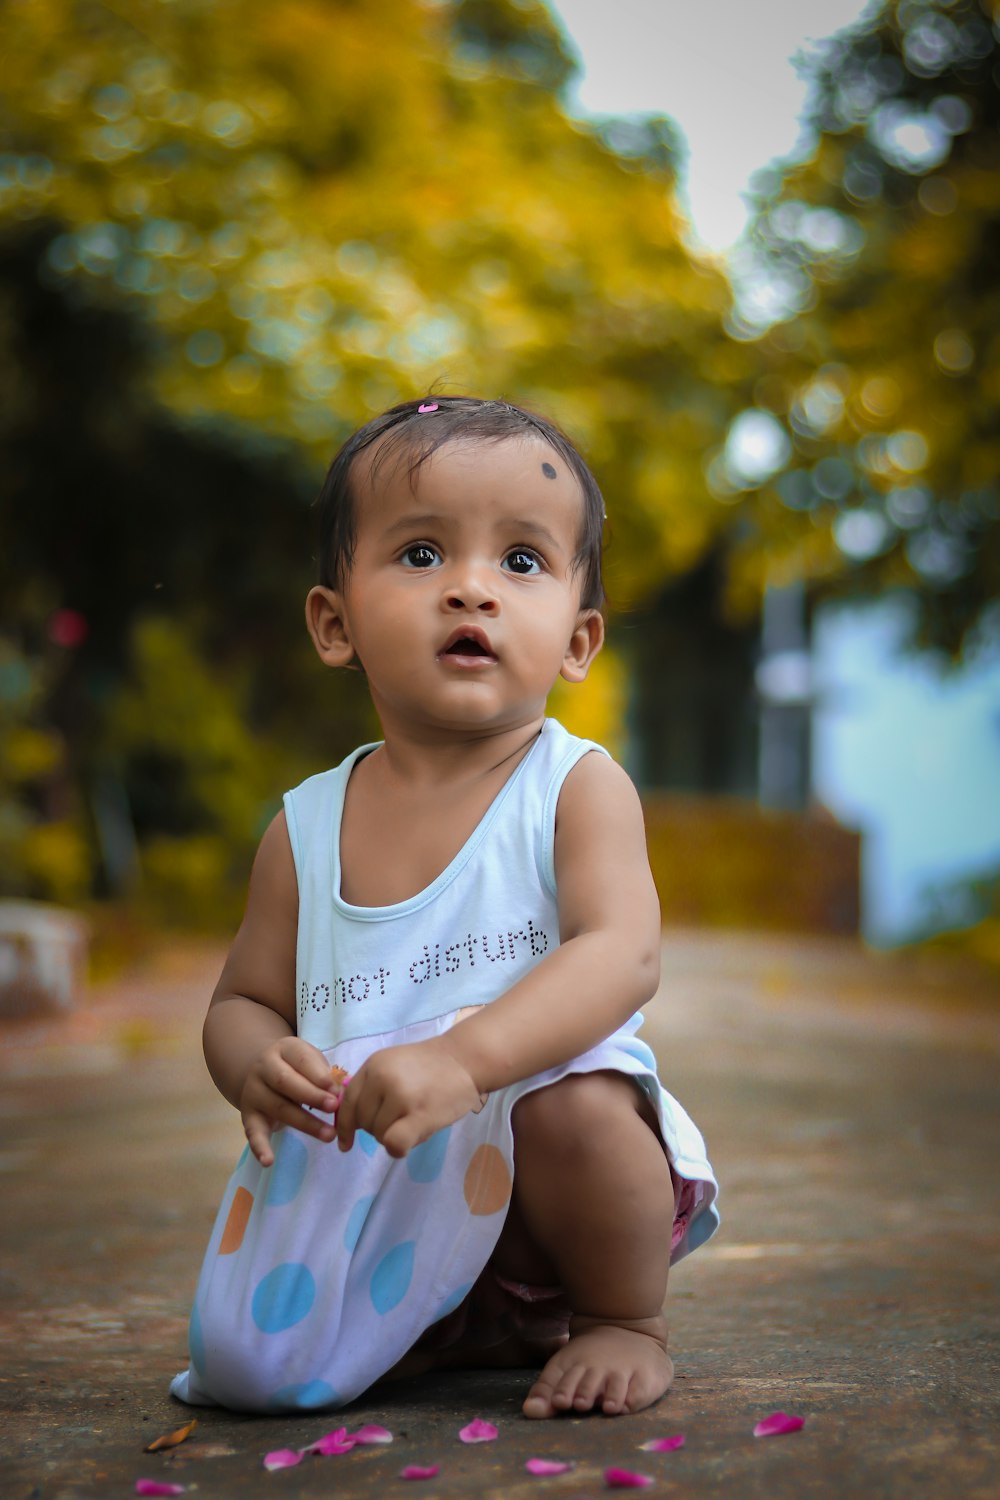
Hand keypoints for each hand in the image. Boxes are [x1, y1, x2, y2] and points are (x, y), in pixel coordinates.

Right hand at [240, 1036, 345, 1166]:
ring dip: (305, 1123)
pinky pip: (253, 1132)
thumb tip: (344, 1093)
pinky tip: (269, 1161)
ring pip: (278, 1108)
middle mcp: (264, 1068)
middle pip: (286, 1082)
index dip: (320, 1076)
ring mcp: (253, 1092)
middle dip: (312, 1096)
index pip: (301, 1060)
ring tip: (328, 1135)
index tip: (338, 1090)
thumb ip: (325, 1075)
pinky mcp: (248, 1116)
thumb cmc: (297, 1068)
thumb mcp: (311, 1062)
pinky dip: (260, 1148)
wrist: (261, 1072)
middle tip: (334, 1108)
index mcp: (284, 1049)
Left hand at [335, 1039, 484, 1158]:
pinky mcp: (420, 1114)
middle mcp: (382, 1077)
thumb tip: (350, 1123)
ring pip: (379, 1135)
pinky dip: (398, 1149)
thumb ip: (371, 1088)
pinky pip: (394, 1144)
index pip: (347, 1103)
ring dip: (393, 1135)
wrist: (466, 1059)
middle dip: (377, 1128)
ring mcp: (401, 1095)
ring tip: (415, 1119)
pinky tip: (412, 1138)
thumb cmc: (431, 1065)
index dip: (345, 1126)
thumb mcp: (392, 1065)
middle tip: (402, 1119)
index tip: (346, 1143)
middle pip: (363, 1122)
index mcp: (373, 1065)